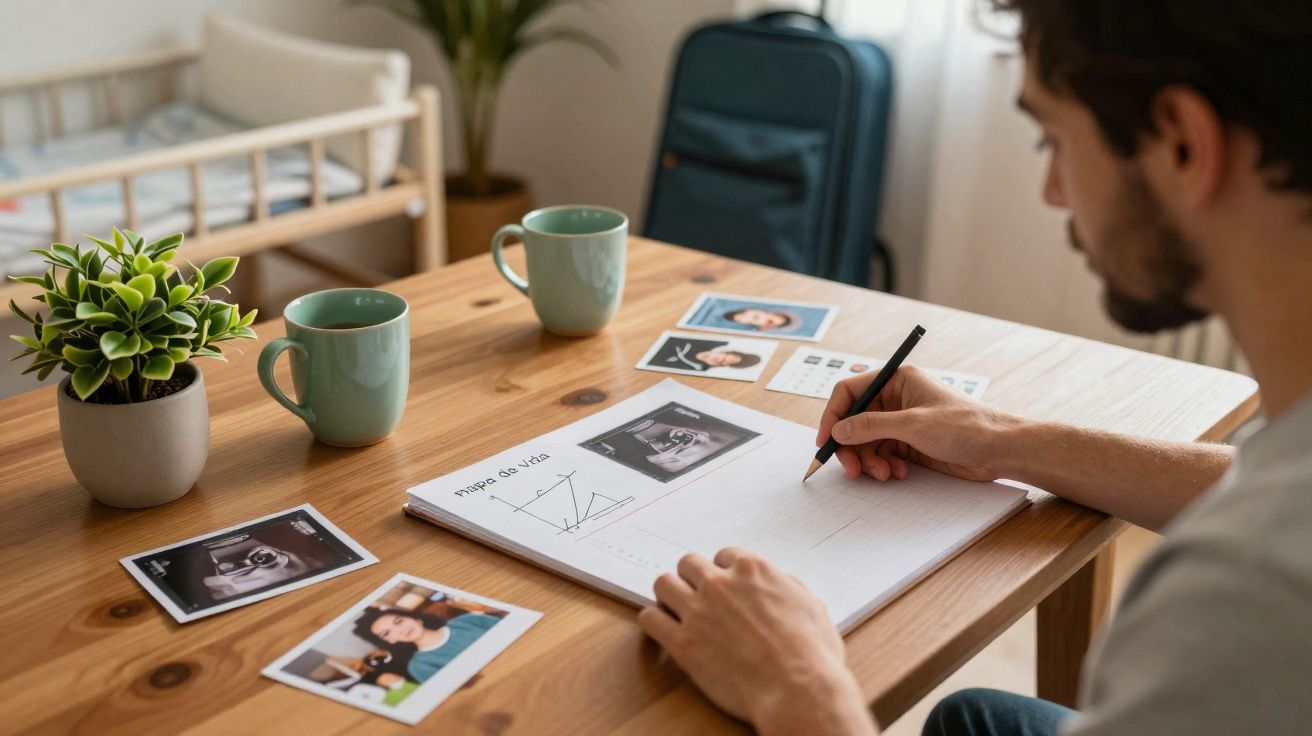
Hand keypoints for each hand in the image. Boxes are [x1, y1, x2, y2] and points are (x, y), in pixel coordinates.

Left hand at [638, 549, 875, 735]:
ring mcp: (697, 611)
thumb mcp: (812, 607)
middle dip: (693, 578)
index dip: (724, 572)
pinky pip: (649, 619)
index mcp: (752, 570)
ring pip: (663, 584)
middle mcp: (720, 584)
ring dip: (669, 595)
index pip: (723, 555)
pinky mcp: (682, 643)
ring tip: (676, 610)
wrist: (798, 690)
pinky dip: (654, 622)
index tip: (724, 586)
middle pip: (689, 563)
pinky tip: (663, 631)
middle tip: (699, 596)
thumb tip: (779, 584)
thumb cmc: (812, 654)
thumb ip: (788, 588)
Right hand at [817, 364, 1022, 481]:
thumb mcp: (914, 424)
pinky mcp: (910, 442)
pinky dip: (884, 465)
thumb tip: (839, 430)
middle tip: (852, 469)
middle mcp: (896, 398)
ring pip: (867, 441)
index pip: (850, 391)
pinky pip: (882, 453)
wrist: (999, 450)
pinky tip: (899, 472)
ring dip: (869, 460)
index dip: (834, 415)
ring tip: (884, 474)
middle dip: (852, 446)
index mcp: (897, 380)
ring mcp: (902, 421)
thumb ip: (872, 426)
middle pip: (855, 420)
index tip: (825, 440)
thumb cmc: (966, 426)